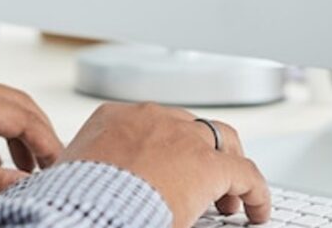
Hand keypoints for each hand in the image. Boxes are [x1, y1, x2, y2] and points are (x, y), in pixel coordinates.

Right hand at [60, 103, 270, 227]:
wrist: (84, 211)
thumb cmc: (74, 201)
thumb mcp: (75, 177)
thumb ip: (88, 173)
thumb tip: (87, 193)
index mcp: (113, 119)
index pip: (148, 125)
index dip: (165, 149)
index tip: (167, 170)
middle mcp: (150, 119)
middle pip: (189, 127)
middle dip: (200, 152)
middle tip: (203, 182)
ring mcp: (182, 137)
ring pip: (222, 140)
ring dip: (229, 164)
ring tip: (231, 197)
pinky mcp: (208, 166)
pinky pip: (246, 175)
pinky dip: (256, 193)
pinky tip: (257, 211)